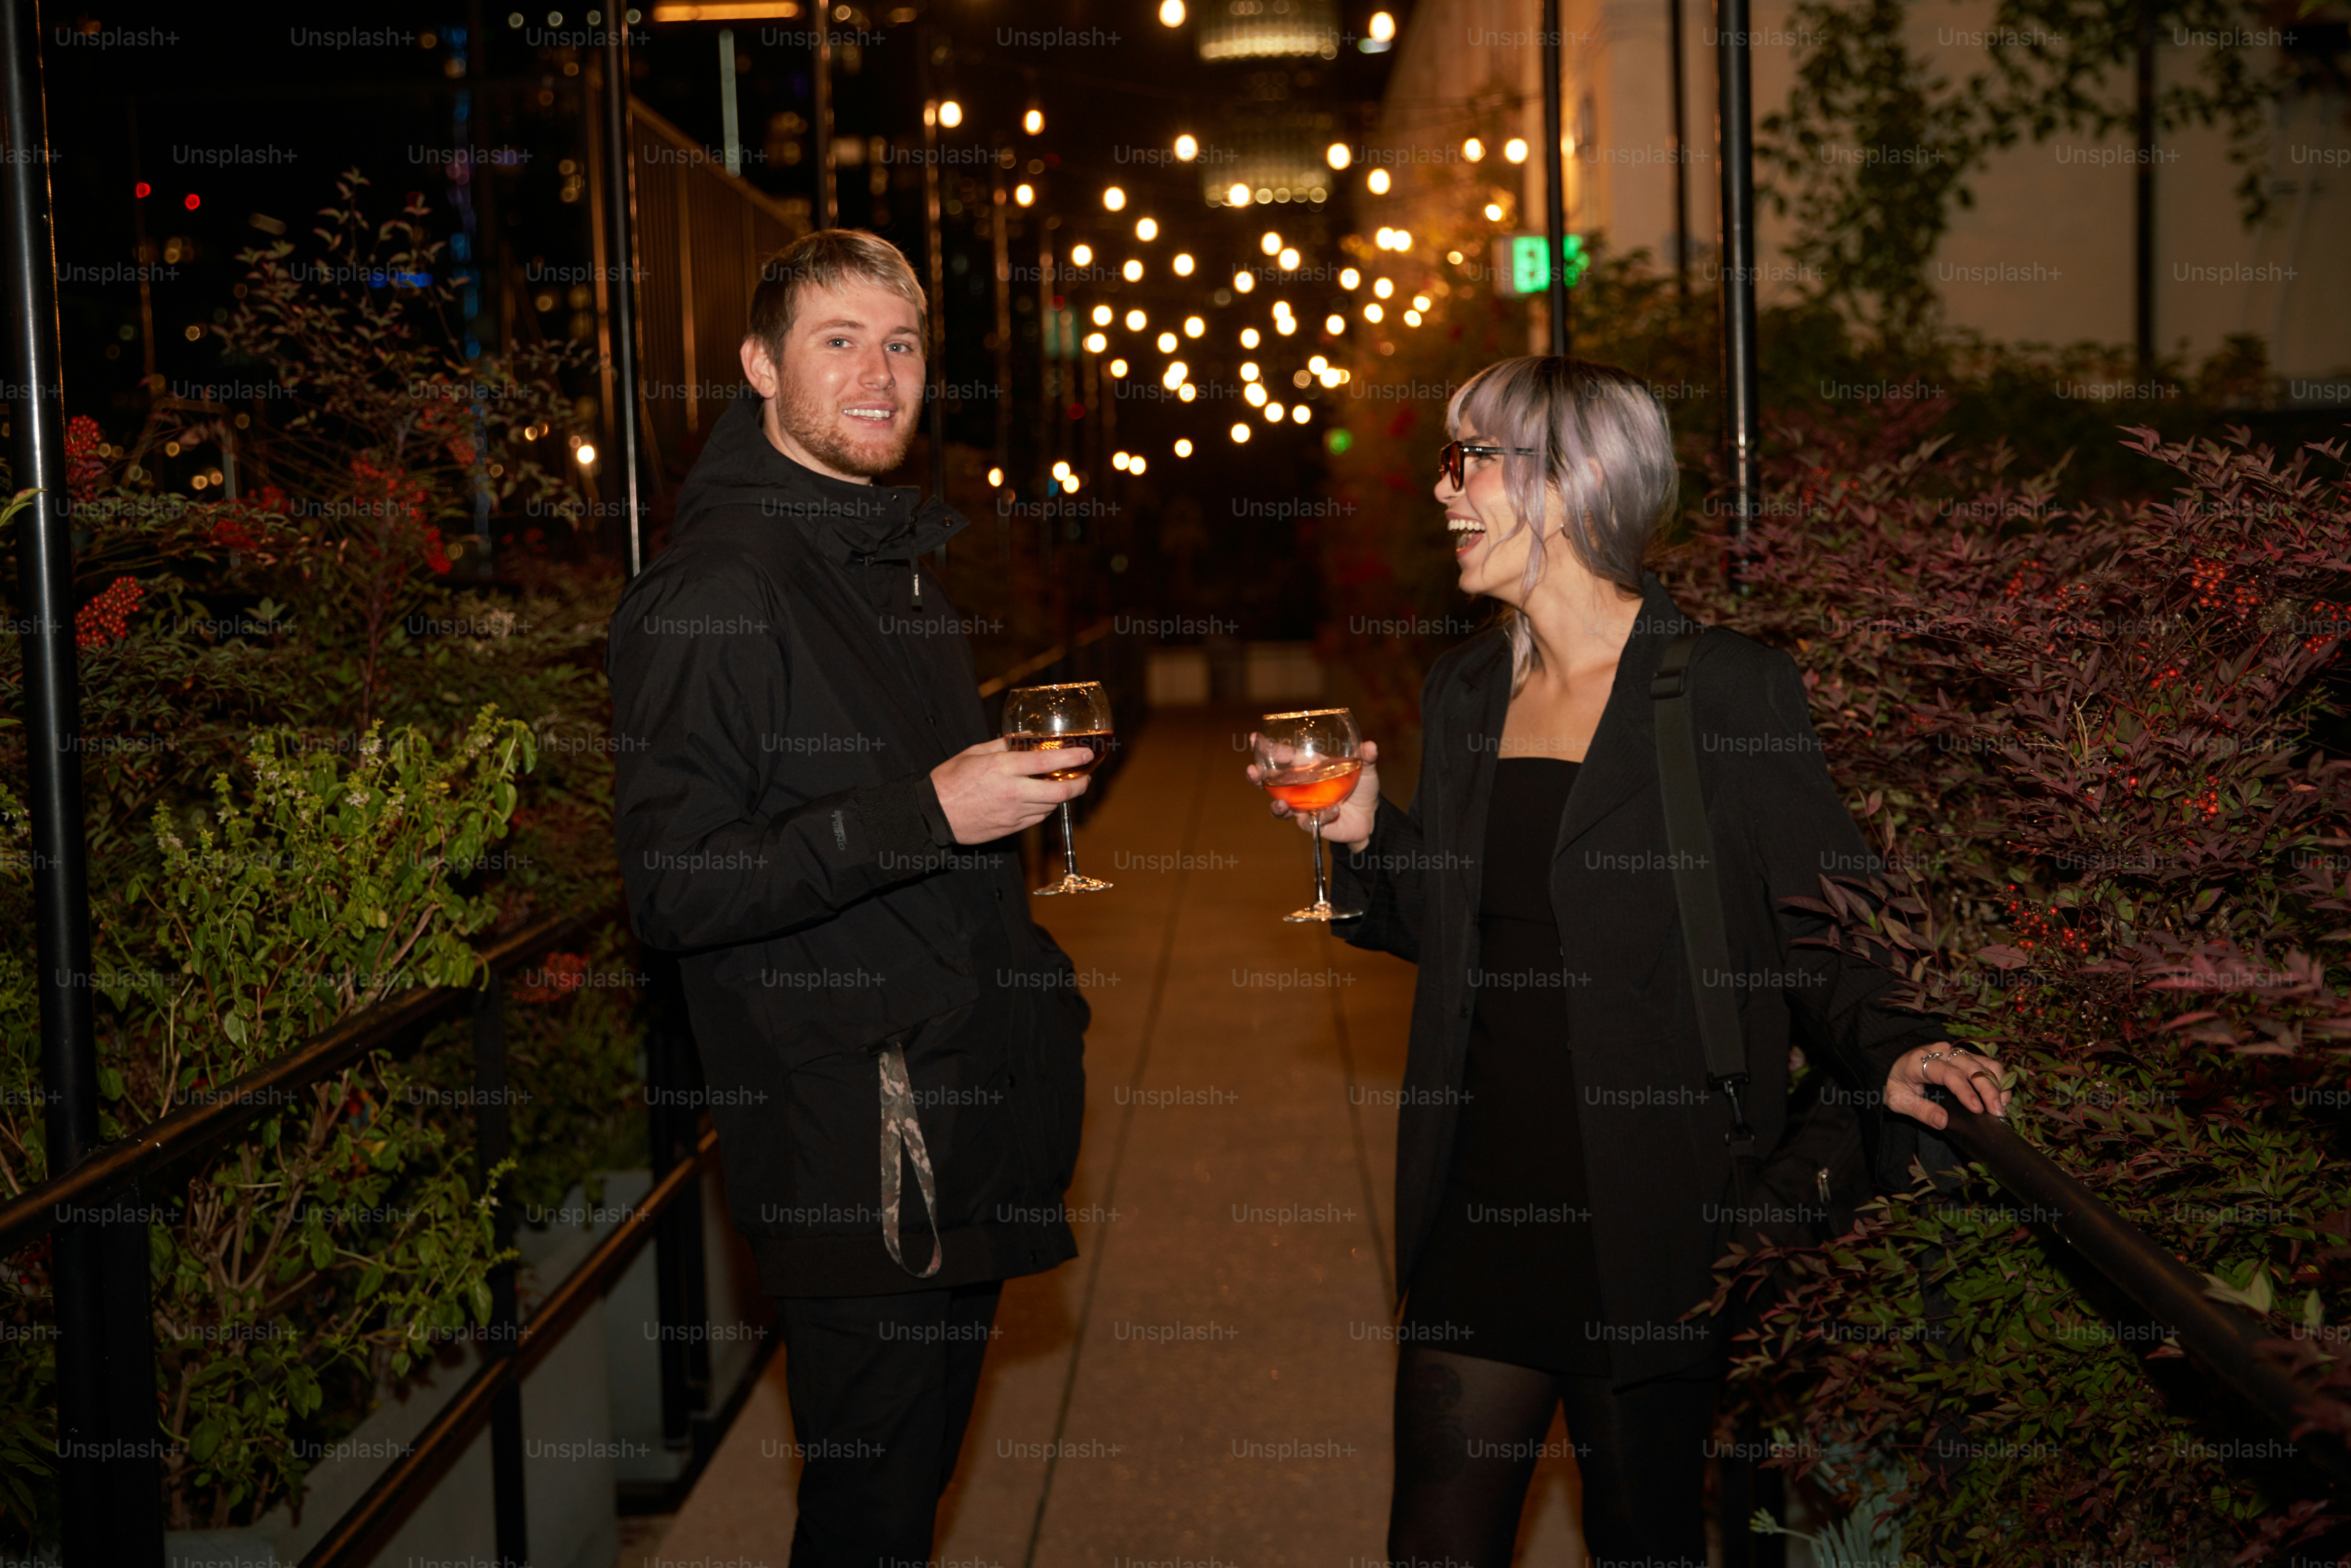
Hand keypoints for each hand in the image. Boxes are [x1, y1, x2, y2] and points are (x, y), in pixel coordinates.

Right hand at [932, 738, 1090, 844]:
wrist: (933, 815)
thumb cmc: (949, 780)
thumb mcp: (973, 753)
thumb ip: (1001, 745)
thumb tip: (1023, 738)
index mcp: (1003, 768)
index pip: (1048, 762)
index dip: (1073, 758)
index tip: (1087, 754)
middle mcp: (1013, 792)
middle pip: (1059, 791)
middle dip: (1079, 785)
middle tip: (1085, 777)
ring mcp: (1013, 813)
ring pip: (1051, 806)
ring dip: (1062, 796)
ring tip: (1064, 785)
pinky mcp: (1010, 828)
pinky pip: (1037, 818)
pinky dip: (1045, 808)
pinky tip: (1042, 800)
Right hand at [1245, 739, 1379, 850]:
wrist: (1370, 816)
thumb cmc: (1361, 787)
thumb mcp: (1365, 770)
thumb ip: (1366, 758)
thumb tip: (1370, 746)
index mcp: (1308, 767)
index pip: (1283, 756)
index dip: (1268, 748)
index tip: (1255, 739)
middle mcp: (1300, 787)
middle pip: (1271, 782)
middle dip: (1258, 777)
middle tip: (1252, 772)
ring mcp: (1303, 807)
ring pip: (1280, 808)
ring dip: (1277, 806)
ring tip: (1281, 804)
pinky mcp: (1312, 823)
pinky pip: (1309, 822)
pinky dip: (1323, 816)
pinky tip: (1334, 811)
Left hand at [1885, 1042, 2011, 1129]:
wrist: (1891, 1064)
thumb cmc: (1894, 1083)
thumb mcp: (1898, 1100)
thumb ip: (1919, 1110)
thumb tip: (1943, 1122)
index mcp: (1921, 1061)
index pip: (1948, 1073)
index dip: (1965, 1090)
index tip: (1977, 1109)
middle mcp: (1941, 1052)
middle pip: (1972, 1067)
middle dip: (1988, 1089)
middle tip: (1997, 1112)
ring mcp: (1955, 1052)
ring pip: (1984, 1062)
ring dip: (1997, 1083)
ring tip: (2001, 1106)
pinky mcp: (1965, 1055)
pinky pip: (1987, 1063)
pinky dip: (1998, 1078)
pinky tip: (2001, 1096)